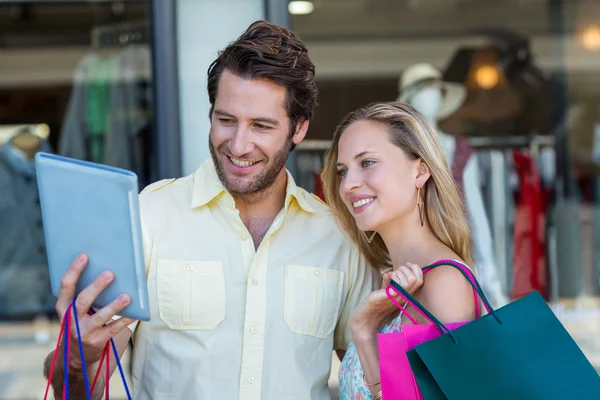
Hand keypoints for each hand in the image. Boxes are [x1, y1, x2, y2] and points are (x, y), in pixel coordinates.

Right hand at [55, 254, 135, 370]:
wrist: (76, 357)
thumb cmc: (80, 322)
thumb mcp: (74, 310)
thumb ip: (84, 294)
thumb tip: (109, 270)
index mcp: (63, 306)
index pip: (65, 285)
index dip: (74, 270)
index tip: (84, 255)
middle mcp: (70, 319)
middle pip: (83, 300)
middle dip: (96, 286)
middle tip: (110, 273)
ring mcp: (83, 331)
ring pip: (99, 316)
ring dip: (114, 306)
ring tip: (127, 296)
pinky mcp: (97, 341)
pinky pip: (113, 329)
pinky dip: (125, 320)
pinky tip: (135, 313)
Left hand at [349, 263, 423, 339]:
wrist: (365, 321)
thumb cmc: (376, 306)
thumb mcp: (386, 292)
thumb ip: (389, 283)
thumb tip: (389, 272)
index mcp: (405, 295)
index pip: (419, 280)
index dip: (415, 269)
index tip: (406, 266)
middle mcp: (403, 297)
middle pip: (415, 279)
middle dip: (406, 270)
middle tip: (395, 272)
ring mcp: (395, 298)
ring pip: (407, 281)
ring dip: (399, 273)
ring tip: (390, 276)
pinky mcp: (385, 298)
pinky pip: (395, 288)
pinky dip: (392, 279)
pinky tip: (387, 278)